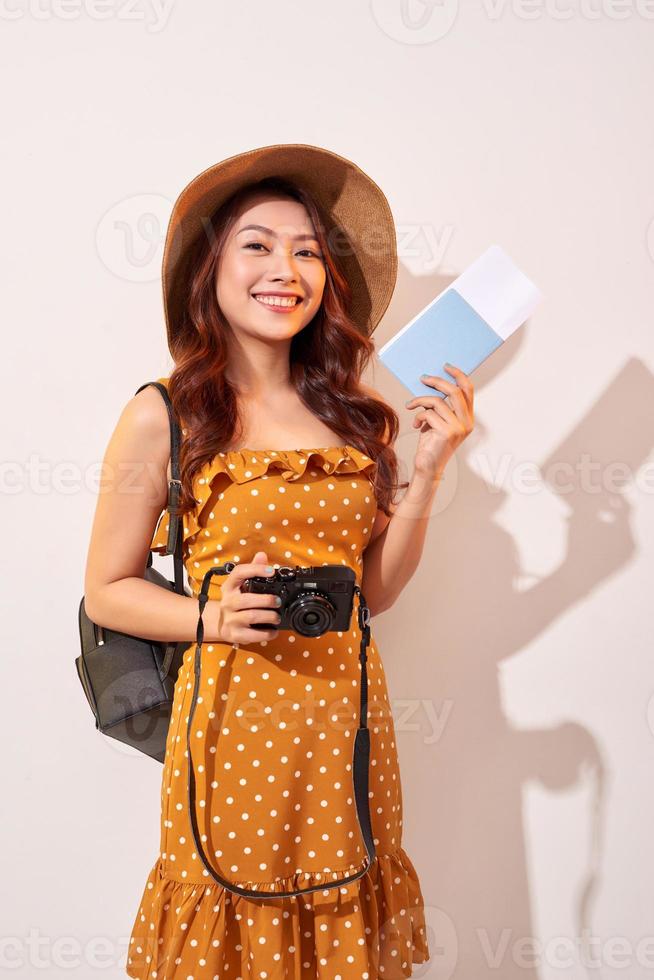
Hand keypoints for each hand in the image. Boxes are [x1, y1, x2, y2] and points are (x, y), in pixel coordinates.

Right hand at [214, 550, 281, 643]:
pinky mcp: (234, 635)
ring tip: (277, 616)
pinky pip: (252, 635)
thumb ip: (252, 570)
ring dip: (269, 616)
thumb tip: (262, 555)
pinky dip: (267, 633)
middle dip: (266, 600)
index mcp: (229, 587)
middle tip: (277, 601)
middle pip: (246, 599)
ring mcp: (229, 620)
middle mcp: (227, 602)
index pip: (239, 573)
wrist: (217, 623)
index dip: (255, 570)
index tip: (271, 571)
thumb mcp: (240, 585)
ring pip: (251, 616)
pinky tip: (273, 630)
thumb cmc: (235, 601)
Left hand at [404, 363, 474, 477]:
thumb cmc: (431, 443)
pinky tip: (416, 425)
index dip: (458, 375)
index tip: (446, 366)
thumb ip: (440, 406)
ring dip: (420, 401)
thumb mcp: (437, 421)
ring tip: (411, 405)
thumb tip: (431, 382)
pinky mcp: (447, 432)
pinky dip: (418, 416)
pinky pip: (429, 413)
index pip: (468, 390)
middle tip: (423, 378)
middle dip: (437, 381)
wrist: (427, 466)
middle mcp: (467, 422)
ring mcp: (458, 427)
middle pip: (454, 391)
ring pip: (438, 401)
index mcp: (468, 418)